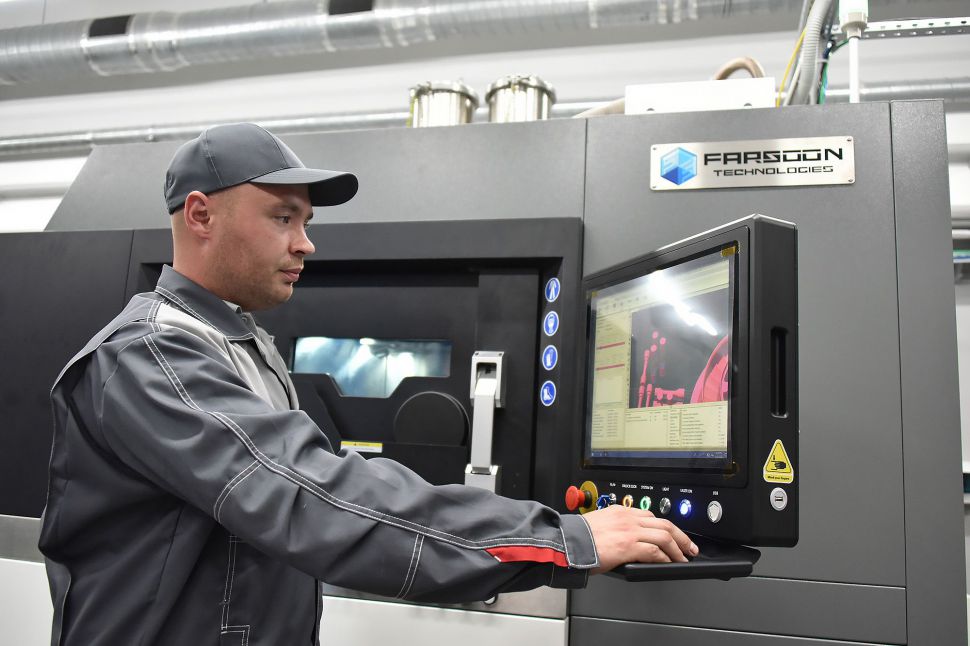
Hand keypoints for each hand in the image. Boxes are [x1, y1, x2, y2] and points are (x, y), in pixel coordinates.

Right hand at [582, 505, 697, 572]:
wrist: (566, 543)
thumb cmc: (576, 538)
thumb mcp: (598, 524)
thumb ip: (614, 527)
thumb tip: (624, 541)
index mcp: (620, 511)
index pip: (650, 515)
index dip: (666, 526)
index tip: (672, 534)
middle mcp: (627, 518)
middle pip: (664, 523)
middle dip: (681, 536)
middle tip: (689, 546)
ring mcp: (629, 531)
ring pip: (664, 536)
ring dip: (678, 548)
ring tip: (684, 557)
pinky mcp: (628, 545)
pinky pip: (655, 551)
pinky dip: (665, 558)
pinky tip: (669, 563)